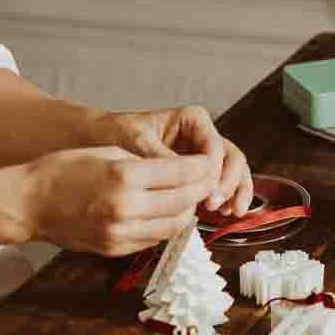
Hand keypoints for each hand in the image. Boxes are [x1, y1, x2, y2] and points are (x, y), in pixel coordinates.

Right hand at [18, 146, 218, 256]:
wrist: (29, 203)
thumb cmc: (64, 169)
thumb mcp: (107, 151)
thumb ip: (147, 163)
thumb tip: (183, 172)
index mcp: (124, 177)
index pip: (181, 174)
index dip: (202, 168)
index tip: (209, 162)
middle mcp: (125, 208)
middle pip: (183, 202)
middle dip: (201, 190)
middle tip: (207, 180)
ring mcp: (120, 233)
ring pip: (174, 226)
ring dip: (186, 211)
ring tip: (189, 197)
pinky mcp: (115, 249)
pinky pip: (153, 239)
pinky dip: (165, 226)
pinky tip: (165, 213)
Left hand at [95, 105, 253, 217]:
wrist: (99, 142)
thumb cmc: (116, 133)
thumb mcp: (136, 141)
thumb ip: (163, 157)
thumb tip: (186, 177)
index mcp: (193, 120)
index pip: (214, 144)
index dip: (214, 168)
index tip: (207, 186)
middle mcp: (202, 136)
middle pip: (231, 158)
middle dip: (230, 181)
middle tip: (216, 202)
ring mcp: (202, 157)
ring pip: (232, 173)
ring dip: (234, 192)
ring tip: (228, 212)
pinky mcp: (197, 176)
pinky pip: (219, 186)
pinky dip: (225, 200)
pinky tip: (224, 214)